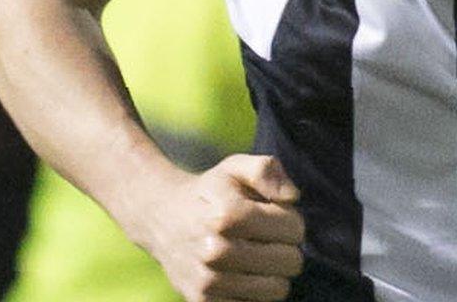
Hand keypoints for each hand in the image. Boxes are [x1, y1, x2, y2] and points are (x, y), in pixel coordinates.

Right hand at [132, 154, 305, 301]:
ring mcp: (208, 281)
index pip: (294, 229)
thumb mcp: (236, 167)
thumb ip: (267, 171)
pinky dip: (256, 293)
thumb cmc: (211, 192)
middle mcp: (215, 251)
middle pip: (290, 262)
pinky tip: (244, 274)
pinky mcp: (203, 301)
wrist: (162, 218)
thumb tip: (292, 197)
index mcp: (227, 215)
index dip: (293, 222)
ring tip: (259, 257)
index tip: (277, 218)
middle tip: (269, 240)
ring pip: (277, 289)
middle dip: (287, 248)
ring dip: (275, 274)